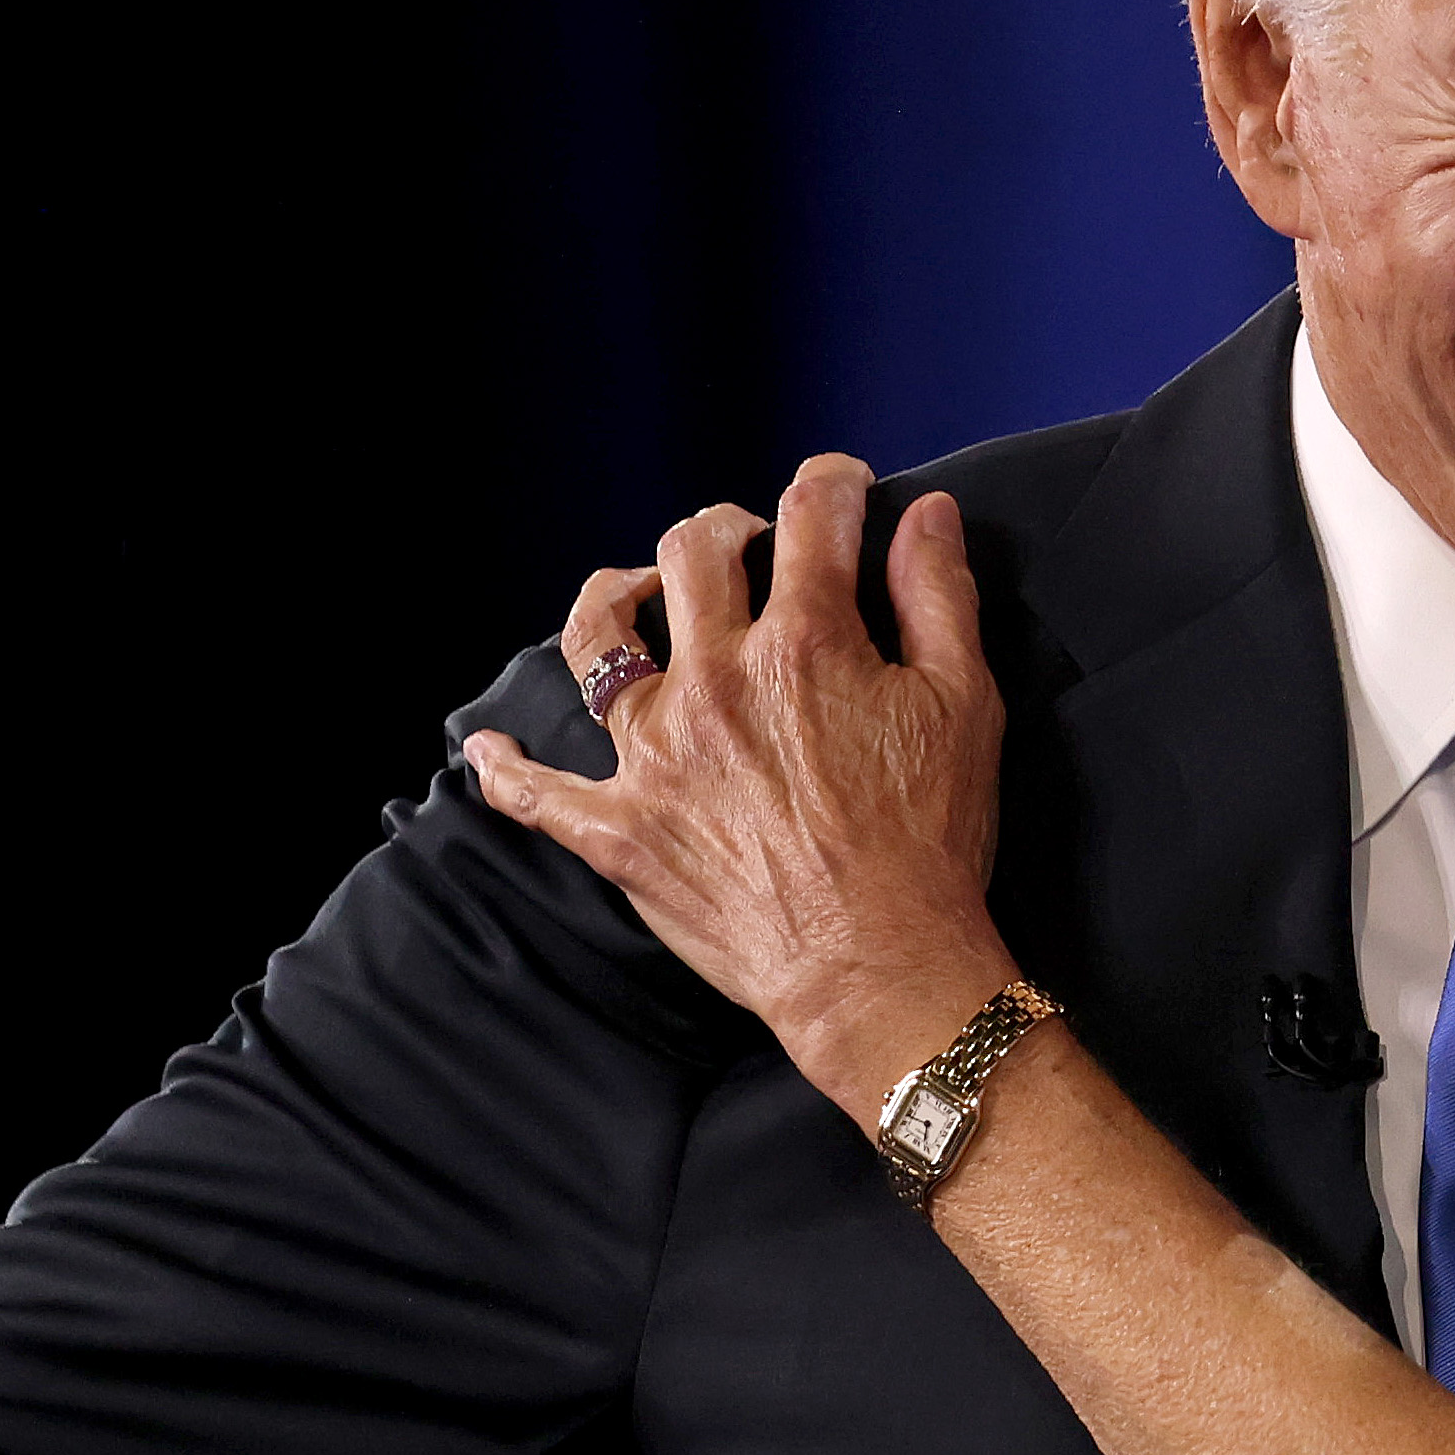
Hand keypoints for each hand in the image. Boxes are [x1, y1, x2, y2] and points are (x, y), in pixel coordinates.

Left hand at [464, 459, 1015, 1103]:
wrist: (879, 968)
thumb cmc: (931, 844)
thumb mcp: (965, 706)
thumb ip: (940, 597)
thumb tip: (925, 512)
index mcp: (806, 643)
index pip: (809, 519)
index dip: (829, 486)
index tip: (840, 489)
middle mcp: (716, 679)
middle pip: (692, 554)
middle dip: (724, 530)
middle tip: (748, 545)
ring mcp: (656, 754)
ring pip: (599, 641)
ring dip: (614, 598)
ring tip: (634, 594)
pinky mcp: (620, 830)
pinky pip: (537, 795)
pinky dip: (508, 770)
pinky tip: (489, 749)